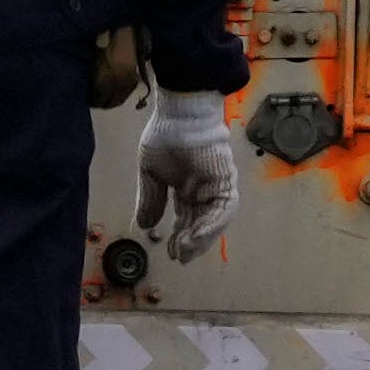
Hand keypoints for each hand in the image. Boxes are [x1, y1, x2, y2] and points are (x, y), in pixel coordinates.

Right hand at [133, 102, 244, 260]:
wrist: (180, 113)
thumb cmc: (165, 135)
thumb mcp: (151, 173)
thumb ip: (150, 200)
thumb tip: (144, 226)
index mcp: (187, 189)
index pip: (186, 220)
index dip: (179, 237)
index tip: (171, 252)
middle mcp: (204, 190)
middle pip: (202, 224)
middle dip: (192, 243)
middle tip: (180, 257)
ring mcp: (217, 186)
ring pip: (215, 221)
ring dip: (202, 238)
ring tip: (186, 250)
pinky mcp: (225, 181)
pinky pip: (223, 208)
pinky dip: (212, 224)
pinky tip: (197, 235)